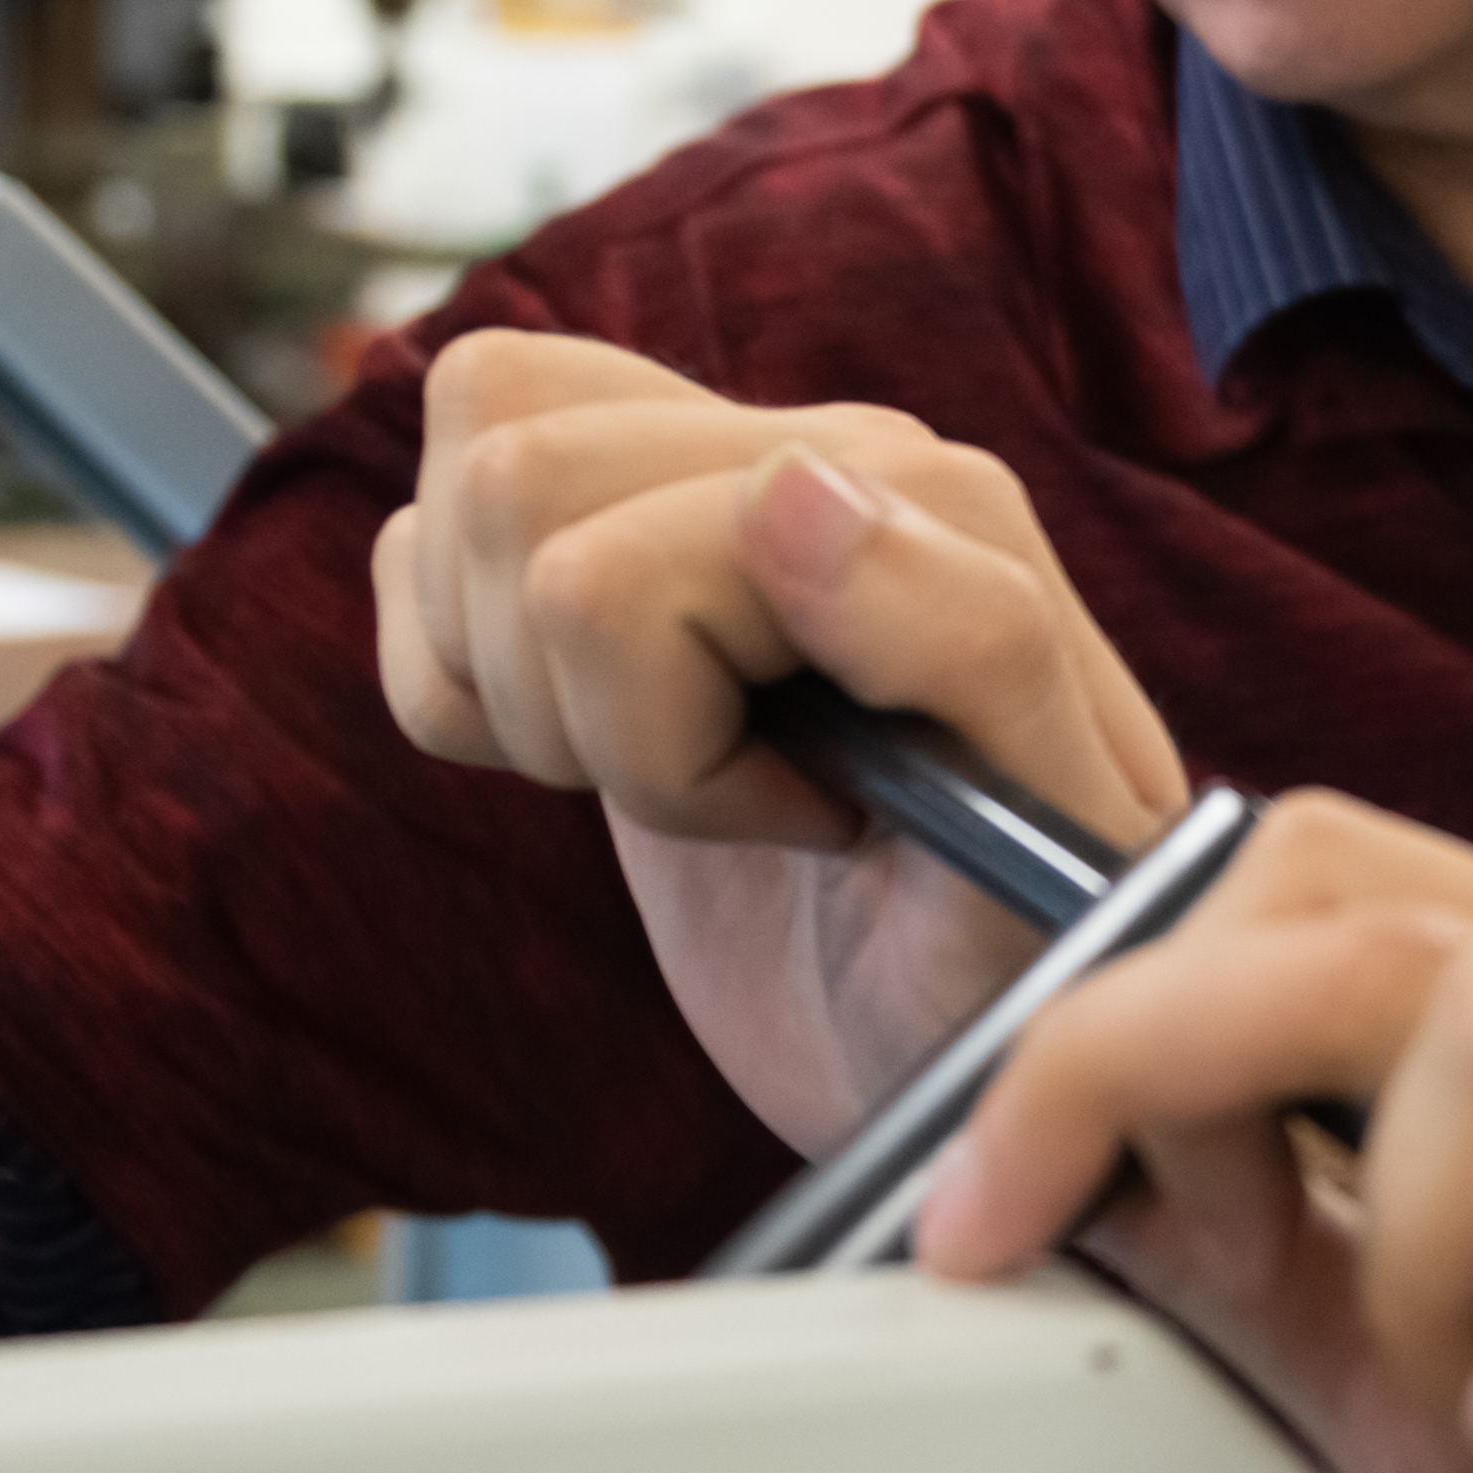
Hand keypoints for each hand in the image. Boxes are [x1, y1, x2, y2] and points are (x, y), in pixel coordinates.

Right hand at [370, 331, 1191, 1148]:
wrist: (975, 1021)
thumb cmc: (1031, 945)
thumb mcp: (1056, 830)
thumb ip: (968, 635)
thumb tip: (785, 483)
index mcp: (923, 493)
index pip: (618, 577)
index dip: (677, 751)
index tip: (831, 821)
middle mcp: (808, 451)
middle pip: (513, 487)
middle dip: (583, 705)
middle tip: (735, 796)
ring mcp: (694, 493)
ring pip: (475, 483)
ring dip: (522, 685)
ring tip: (681, 765)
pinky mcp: (598, 559)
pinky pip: (416, 544)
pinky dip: (462, 687)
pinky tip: (597, 745)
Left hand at [909, 791, 1472, 1472]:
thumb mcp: (1398, 1428)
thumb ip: (1268, 1279)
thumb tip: (1066, 1178)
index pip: (1311, 886)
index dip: (1116, 999)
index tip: (983, 1195)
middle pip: (1363, 905)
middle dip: (1147, 1050)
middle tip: (1041, 1223)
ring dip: (1400, 1236)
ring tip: (1445, 1418)